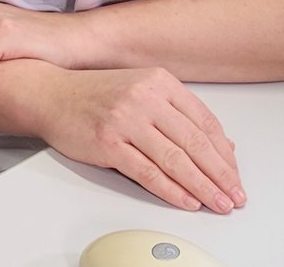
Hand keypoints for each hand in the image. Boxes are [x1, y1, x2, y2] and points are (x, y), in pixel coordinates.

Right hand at [31, 66, 246, 214]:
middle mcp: (145, 97)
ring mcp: (125, 119)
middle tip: (234, 195)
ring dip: (202, 186)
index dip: (224, 153)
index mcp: (159, 81)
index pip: (204, 121)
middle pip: (195, 142)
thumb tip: (220, 145)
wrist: (49, 94)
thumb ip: (178, 114)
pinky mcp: (108, 142)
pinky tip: (187, 200)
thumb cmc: (95, 95)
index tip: (234, 174)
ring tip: (217, 202)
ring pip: (175, 159)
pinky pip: (148, 172)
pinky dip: (171, 190)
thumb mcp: (142, 91)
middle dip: (220, 175)